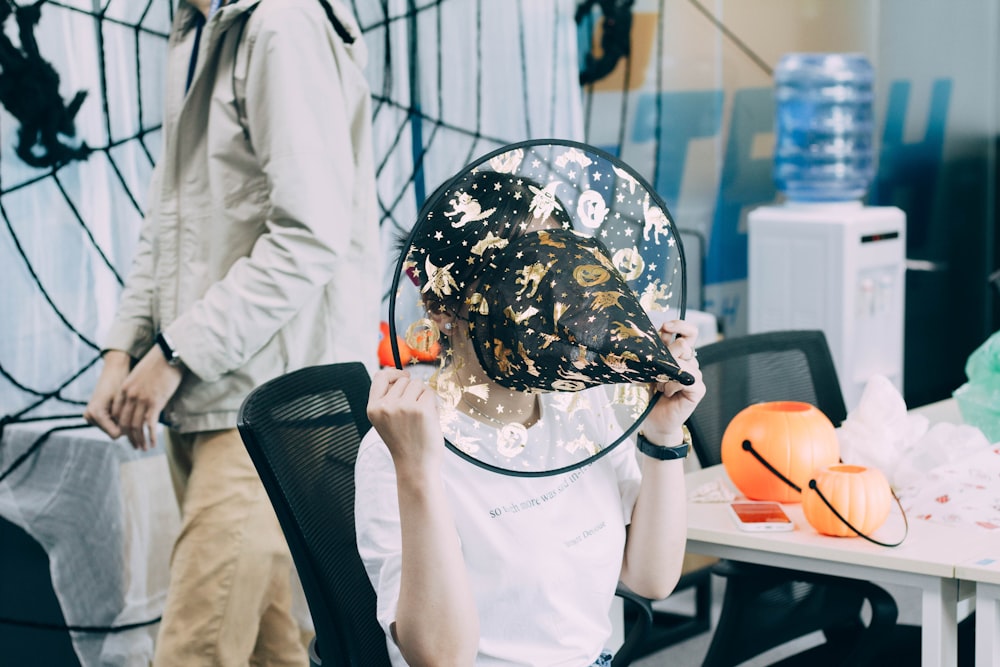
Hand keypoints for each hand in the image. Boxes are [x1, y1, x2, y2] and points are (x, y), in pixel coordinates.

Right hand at [83, 350, 131, 438]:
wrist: (114, 372)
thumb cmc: (121, 383)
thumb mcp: (125, 400)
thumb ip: (126, 416)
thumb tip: (134, 431)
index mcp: (96, 412)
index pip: (116, 434)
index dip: (129, 429)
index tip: (139, 422)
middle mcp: (89, 416)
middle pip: (113, 433)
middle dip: (125, 426)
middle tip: (135, 415)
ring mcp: (89, 416)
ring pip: (112, 429)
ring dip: (122, 423)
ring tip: (129, 410)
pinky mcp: (92, 415)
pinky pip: (109, 424)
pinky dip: (117, 420)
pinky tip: (124, 410)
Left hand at [110, 346, 183, 450]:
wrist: (170, 353)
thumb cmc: (159, 362)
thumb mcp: (141, 375)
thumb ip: (137, 387)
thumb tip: (142, 399)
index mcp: (125, 388)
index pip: (118, 413)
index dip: (122, 426)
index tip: (128, 434)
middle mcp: (130, 396)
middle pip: (125, 422)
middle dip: (130, 437)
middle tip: (135, 445)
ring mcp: (142, 400)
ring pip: (136, 426)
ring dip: (139, 440)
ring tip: (144, 448)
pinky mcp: (155, 402)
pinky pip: (149, 425)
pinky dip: (150, 436)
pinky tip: (154, 443)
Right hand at [366, 368, 443, 475]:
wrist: (415, 466)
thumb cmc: (404, 443)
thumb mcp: (386, 420)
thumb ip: (389, 399)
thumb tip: (403, 375)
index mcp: (373, 408)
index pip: (380, 377)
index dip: (393, 373)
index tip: (404, 376)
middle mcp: (385, 406)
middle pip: (404, 380)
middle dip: (413, 391)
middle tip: (414, 413)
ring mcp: (403, 407)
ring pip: (418, 385)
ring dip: (424, 397)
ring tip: (421, 417)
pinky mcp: (421, 410)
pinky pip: (431, 394)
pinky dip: (434, 404)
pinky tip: (429, 420)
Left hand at [643, 319, 705, 443]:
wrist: (654, 420)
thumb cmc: (648, 394)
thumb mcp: (646, 369)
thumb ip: (651, 354)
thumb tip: (647, 339)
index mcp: (677, 353)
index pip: (687, 332)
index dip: (679, 325)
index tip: (665, 326)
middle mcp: (688, 361)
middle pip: (684, 344)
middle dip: (667, 353)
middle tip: (656, 367)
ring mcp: (695, 375)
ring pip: (686, 361)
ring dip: (667, 374)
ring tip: (659, 386)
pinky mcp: (698, 389)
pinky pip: (689, 378)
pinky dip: (673, 384)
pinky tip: (667, 392)